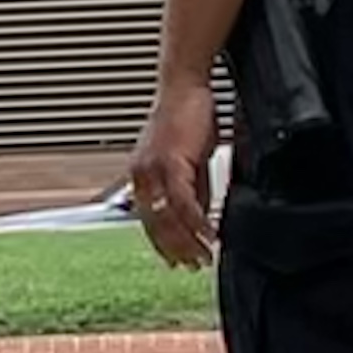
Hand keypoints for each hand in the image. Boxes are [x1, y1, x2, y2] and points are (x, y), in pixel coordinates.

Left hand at [131, 82, 221, 270]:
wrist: (185, 85)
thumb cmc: (187, 114)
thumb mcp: (189, 158)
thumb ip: (194, 186)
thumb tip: (201, 213)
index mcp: (141, 174)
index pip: (147, 218)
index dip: (161, 242)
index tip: (175, 260)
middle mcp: (141, 175)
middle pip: (155, 225)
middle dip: (175, 250)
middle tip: (193, 266)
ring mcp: (153, 170)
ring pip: (168, 219)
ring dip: (188, 242)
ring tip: (205, 257)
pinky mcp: (171, 163)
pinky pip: (184, 204)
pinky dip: (198, 223)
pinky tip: (211, 234)